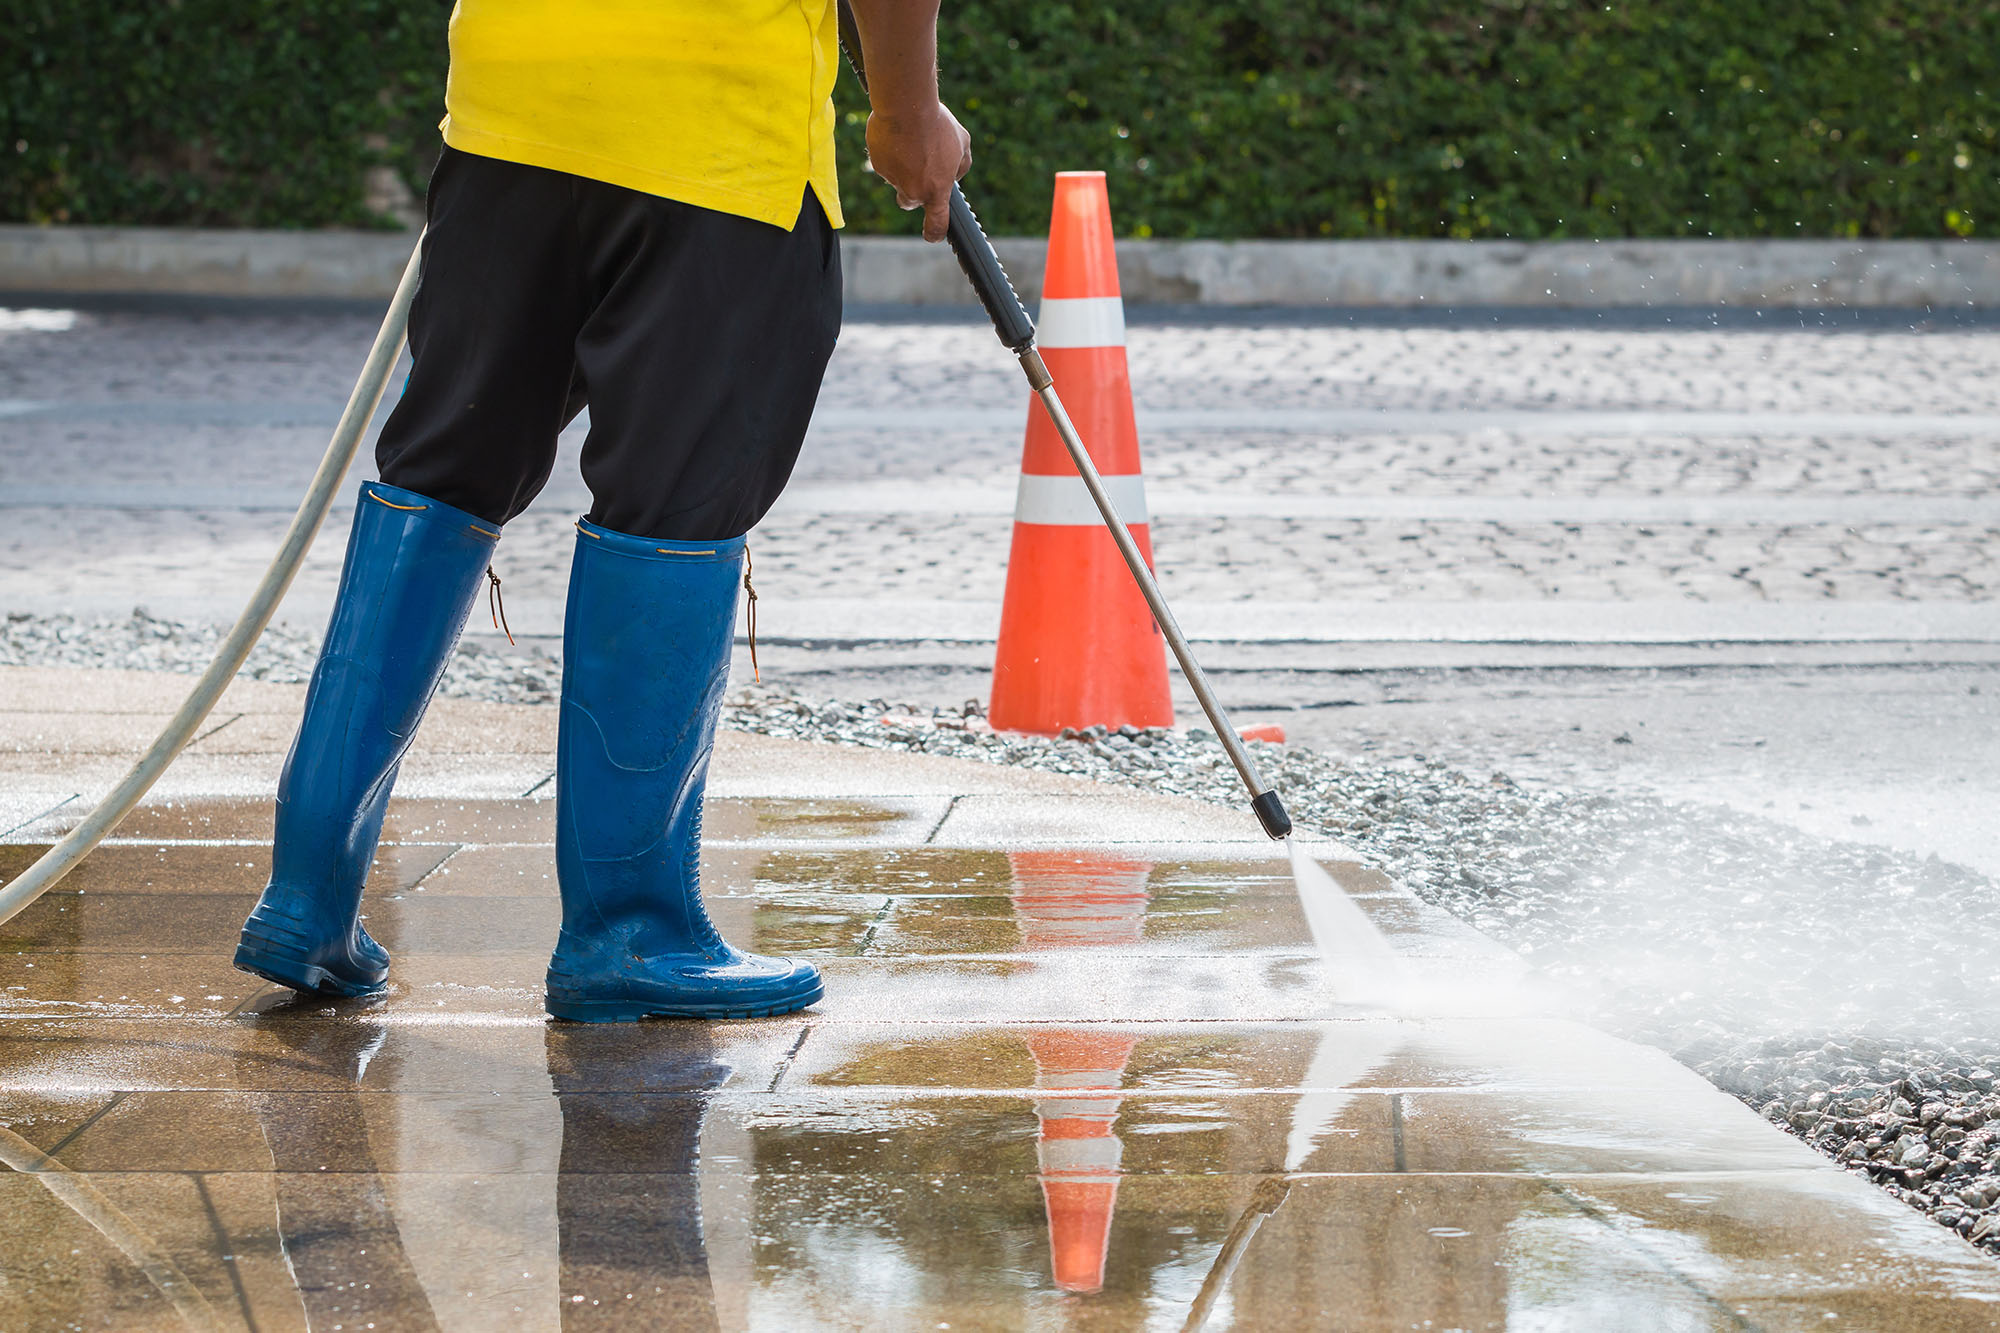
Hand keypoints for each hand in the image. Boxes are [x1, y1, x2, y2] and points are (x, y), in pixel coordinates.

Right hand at [866, 102, 970, 241]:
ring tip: (912, 139)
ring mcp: (893, 179)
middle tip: (920, 166)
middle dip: (913, 190)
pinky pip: (885, 162)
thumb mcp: (962, 142)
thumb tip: (956, 174)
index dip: (934, 233)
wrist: (906, 106)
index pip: (936, 224)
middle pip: (910, 201)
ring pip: (897, 179)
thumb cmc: (938, 124)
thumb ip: (961, 164)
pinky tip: (897, 134)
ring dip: (903, 165)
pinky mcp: (877, 164)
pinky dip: (890, 152)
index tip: (933, 235)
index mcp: (936, 190)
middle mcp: (913, 191)